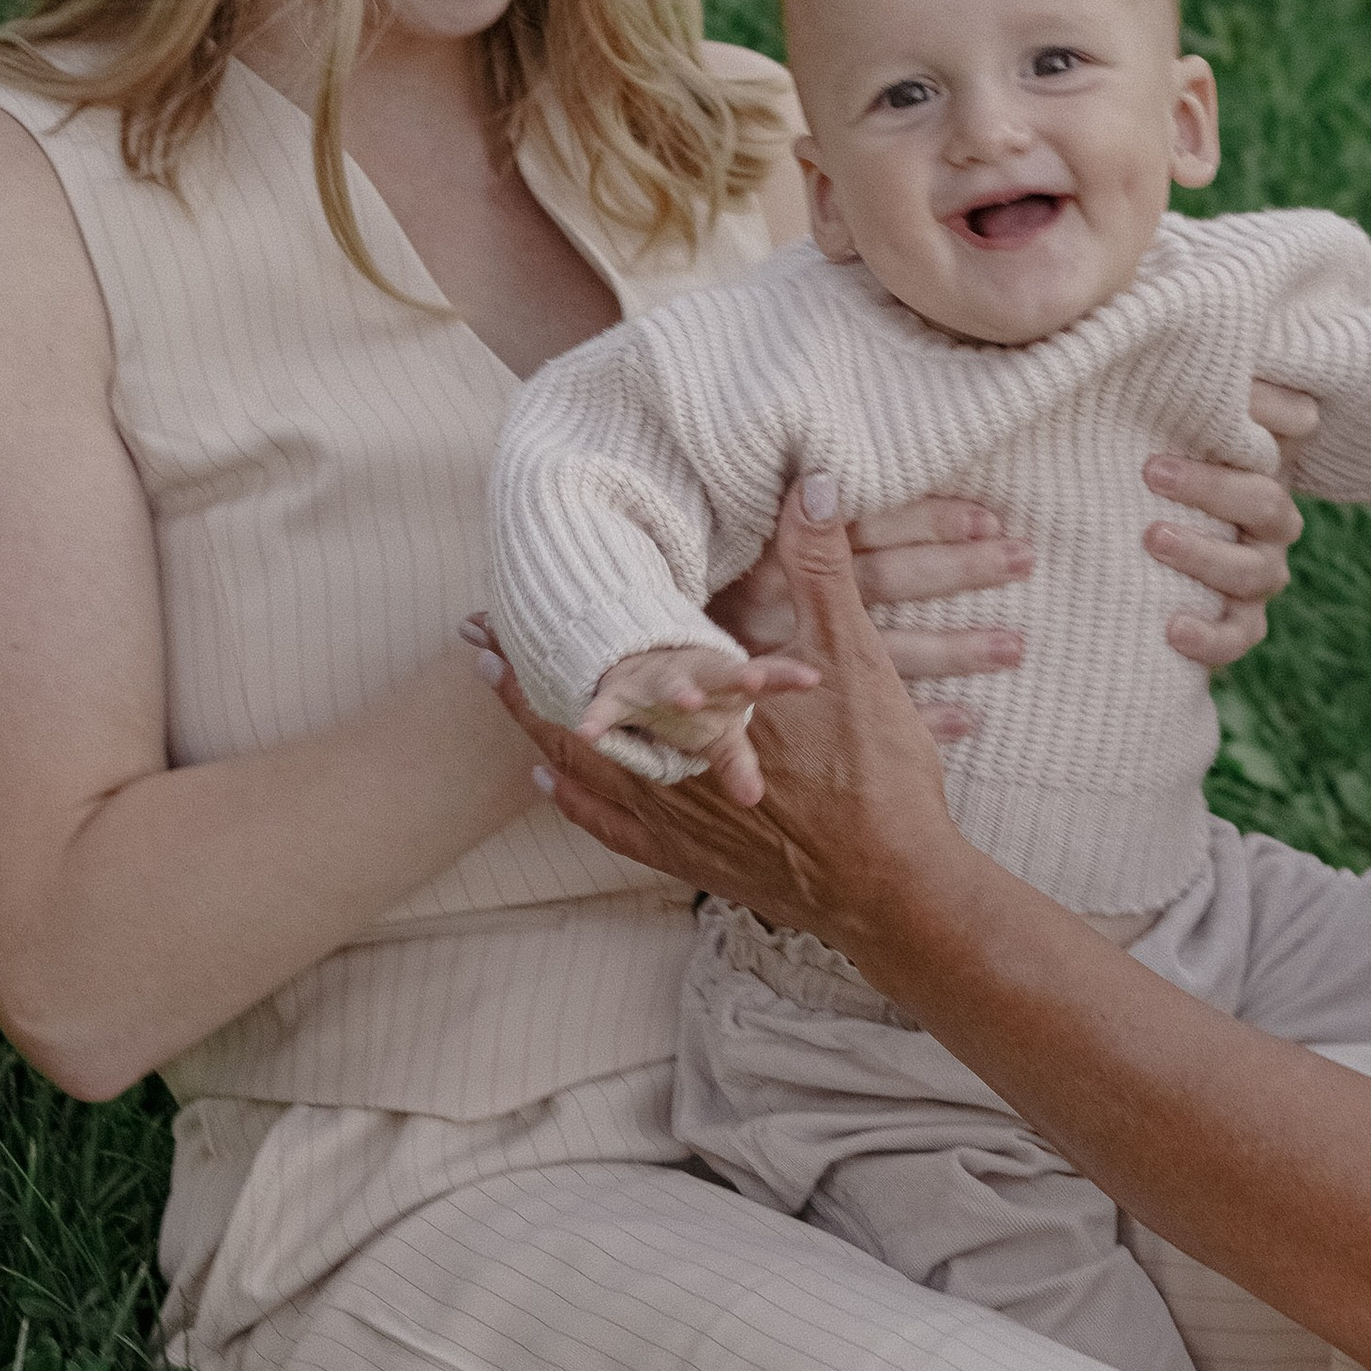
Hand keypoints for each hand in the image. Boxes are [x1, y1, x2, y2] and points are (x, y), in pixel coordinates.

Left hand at [485, 480, 968, 952]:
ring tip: (497, 691)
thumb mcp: (855, 659)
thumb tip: (808, 483)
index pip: (607, 657)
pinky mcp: (691, 860)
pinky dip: (572, 801)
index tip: (499, 605)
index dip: (553, 627)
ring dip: (535, 725)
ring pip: (581, 765)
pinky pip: (611, 826)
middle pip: (577, 709)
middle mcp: (668, 764)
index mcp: (700, 709)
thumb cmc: (878, 775)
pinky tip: (547, 786)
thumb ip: (822, 570)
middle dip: (524, 673)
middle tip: (475, 640)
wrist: (894, 888)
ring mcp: (673, 818)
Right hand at [580, 641, 809, 805]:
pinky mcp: (618, 694)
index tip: (812, 679)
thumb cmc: (695, 707)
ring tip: (687, 700)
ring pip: (669, 683)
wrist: (634, 668)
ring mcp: (655, 683)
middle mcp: (694, 679)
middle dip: (737, 676)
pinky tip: (588, 733)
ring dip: (679, 690)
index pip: (763, 677)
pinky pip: (607, 707)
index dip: (786, 678)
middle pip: (720, 675)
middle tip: (755, 682)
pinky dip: (597, 718)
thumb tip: (754, 800)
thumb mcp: (720, 732)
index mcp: (726, 684)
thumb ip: (738, 762)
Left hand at [1143, 379, 1311, 666]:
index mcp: (1258, 454)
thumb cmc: (1136, 458)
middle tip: (1151, 471)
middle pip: (1267, 502)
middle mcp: (1267, 515)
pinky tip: (1172, 627)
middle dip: (1212, 488)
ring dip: (1207, 555)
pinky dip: (1212, 635)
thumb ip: (1175, 378)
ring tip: (1153, 539)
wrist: (1117, 546)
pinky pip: (1241, 635)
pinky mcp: (1236, 622)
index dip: (1273, 412)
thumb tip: (1181, 333)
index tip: (1229, 398)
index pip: (1297, 424)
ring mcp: (1257, 571)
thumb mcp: (1152, 412)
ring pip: (1258, 570)